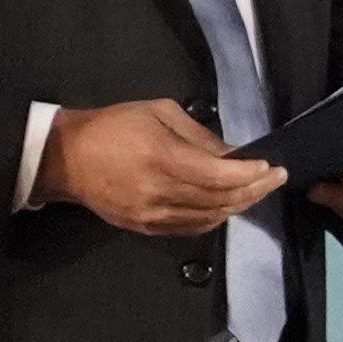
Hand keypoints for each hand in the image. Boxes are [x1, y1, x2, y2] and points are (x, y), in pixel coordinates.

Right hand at [34, 99, 283, 236]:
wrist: (67, 158)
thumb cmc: (114, 126)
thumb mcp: (159, 113)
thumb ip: (199, 136)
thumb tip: (233, 154)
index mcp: (160, 157)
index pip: (217, 175)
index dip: (249, 174)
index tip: (271, 167)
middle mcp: (158, 192)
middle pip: (219, 200)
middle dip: (254, 191)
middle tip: (275, 179)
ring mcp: (151, 215)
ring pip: (209, 218)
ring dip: (239, 206)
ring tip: (257, 191)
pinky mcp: (145, 228)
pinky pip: (191, 228)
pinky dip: (216, 218)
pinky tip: (228, 206)